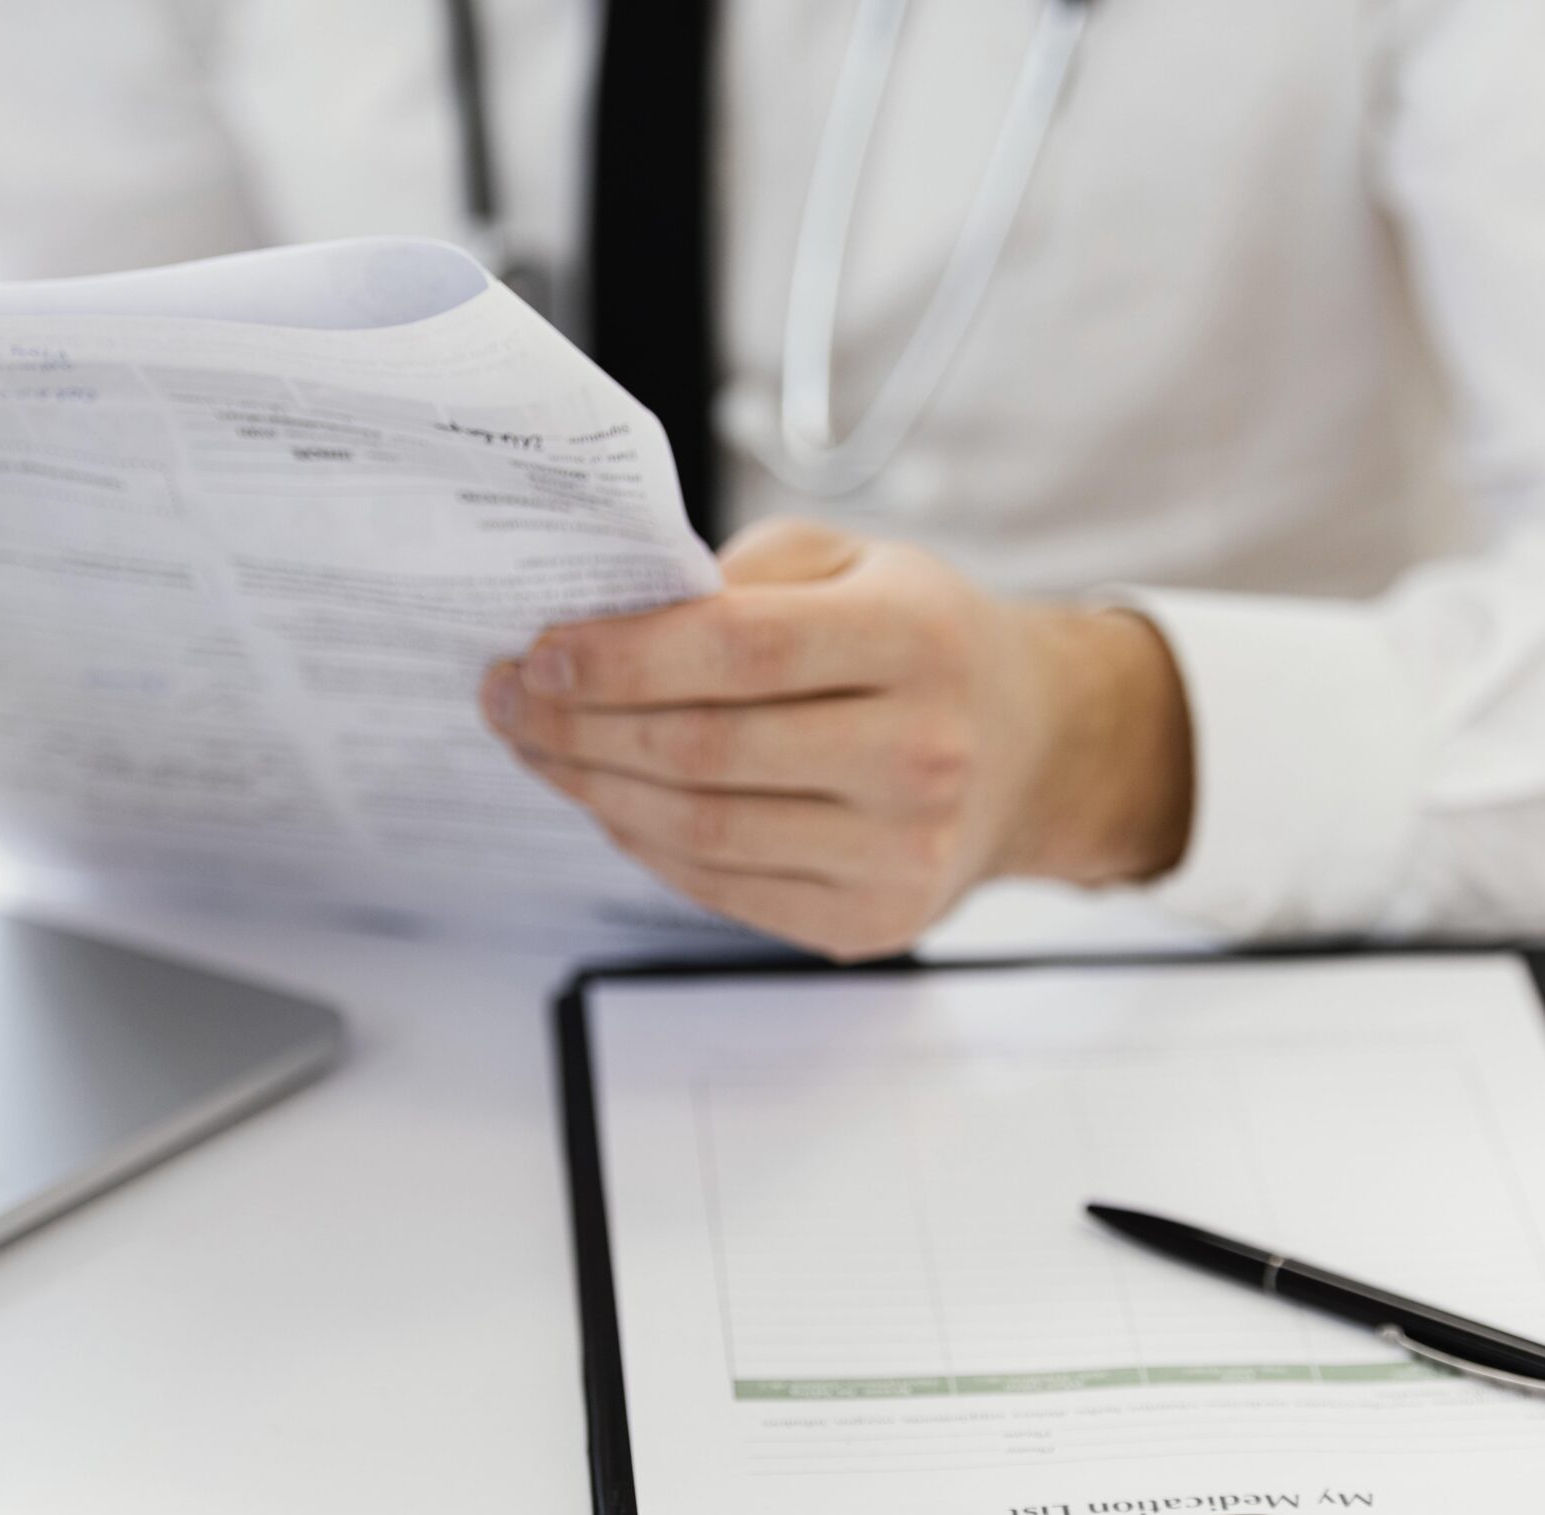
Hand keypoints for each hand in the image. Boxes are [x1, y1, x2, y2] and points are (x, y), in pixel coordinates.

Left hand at [481, 519, 1193, 959]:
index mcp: (918, 637)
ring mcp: (902, 852)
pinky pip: (722, 888)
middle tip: (508, 698)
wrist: (1035, 749)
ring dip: (593, 789)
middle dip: (579, 725)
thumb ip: (740, 580)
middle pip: (705, 751)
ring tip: (538, 747)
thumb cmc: (925, 642)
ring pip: (700, 832)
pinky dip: (644, 845)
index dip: (624, 657)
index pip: (741, 652)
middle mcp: (922, 752)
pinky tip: (607, 800)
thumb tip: (601, 623)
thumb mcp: (856, 563)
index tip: (539, 649)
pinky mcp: (874, 921)